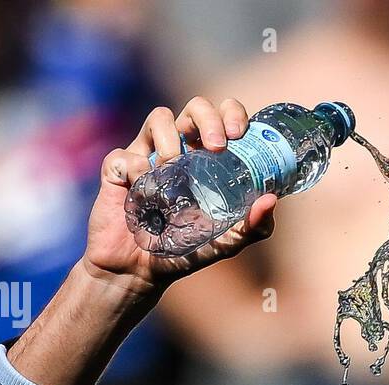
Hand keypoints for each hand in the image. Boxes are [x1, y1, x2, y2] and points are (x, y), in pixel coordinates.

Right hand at [82, 97, 277, 296]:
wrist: (137, 273)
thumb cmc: (181, 252)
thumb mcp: (223, 243)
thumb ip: (250, 227)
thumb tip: (271, 200)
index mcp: (205, 159)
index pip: (222, 117)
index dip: (232, 113)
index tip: (239, 134)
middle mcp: (178, 149)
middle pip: (195, 107)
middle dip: (208, 118)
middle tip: (217, 147)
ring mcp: (146, 154)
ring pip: (159, 117)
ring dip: (171, 142)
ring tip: (172, 175)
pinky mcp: (117, 167)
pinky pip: (127, 154)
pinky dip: (137, 171)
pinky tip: (141, 195)